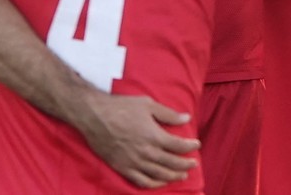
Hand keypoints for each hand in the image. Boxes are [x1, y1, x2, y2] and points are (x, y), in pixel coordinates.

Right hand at [78, 92, 198, 188]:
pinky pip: (140, 181)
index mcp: (154, 136)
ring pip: (158, 174)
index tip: (196, 145)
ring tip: (183, 175)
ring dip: (173, 176)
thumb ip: (168, 114)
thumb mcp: (148, 105)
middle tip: (194, 163)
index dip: (190, 146)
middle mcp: (145, 152)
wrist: (94, 116)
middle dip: (185, 164)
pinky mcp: (121, 168)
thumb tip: (187, 118)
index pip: (178, 145)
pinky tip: (161, 183)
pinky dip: (153, 184)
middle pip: (171, 162)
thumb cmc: (122, 107)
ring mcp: (133, 162)